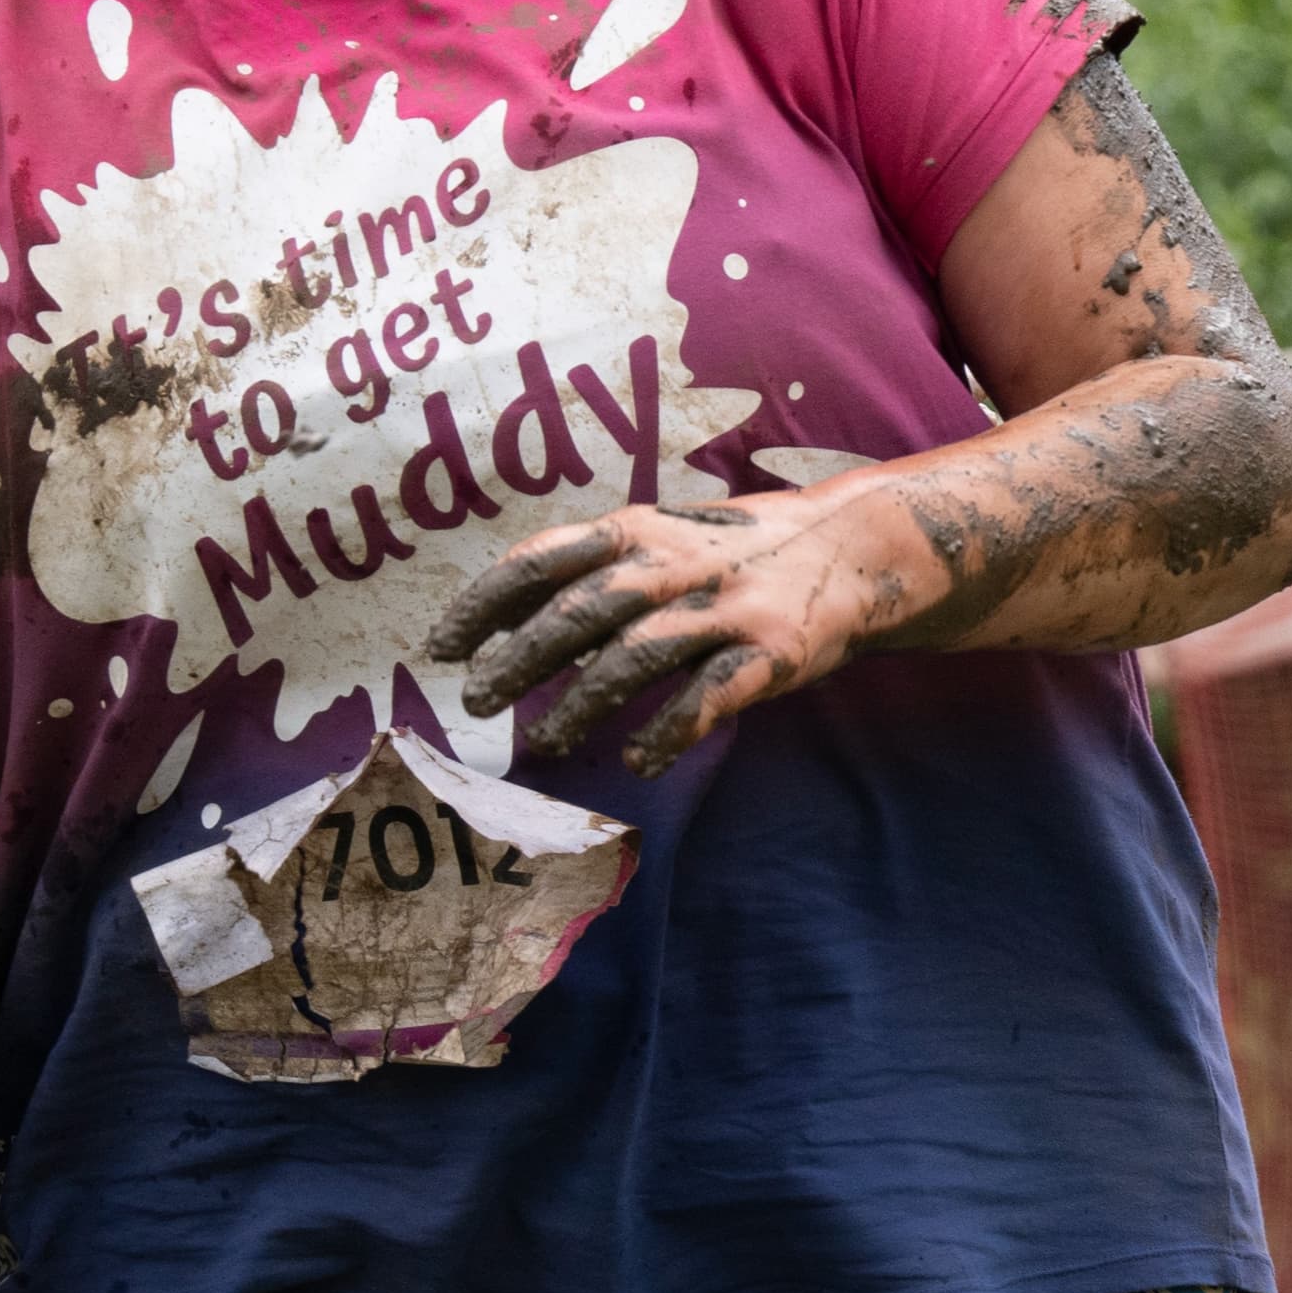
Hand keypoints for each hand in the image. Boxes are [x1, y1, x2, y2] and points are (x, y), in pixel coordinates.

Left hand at [429, 488, 924, 774]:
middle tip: (475, 701)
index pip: (539, 561)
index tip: (440, 647)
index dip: (485, 604)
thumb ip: (583, 573)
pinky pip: (711, 696)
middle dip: (519, 658)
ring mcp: (720, 606)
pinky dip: (670, 729)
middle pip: (577, 612)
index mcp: (630, 531)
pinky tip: (639, 761)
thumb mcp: (651, 539)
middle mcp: (668, 563)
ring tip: (546, 743)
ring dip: (584, 703)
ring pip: (636, 657)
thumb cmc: (724, 551)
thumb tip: (496, 621)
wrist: (850, 545)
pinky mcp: (769, 650)